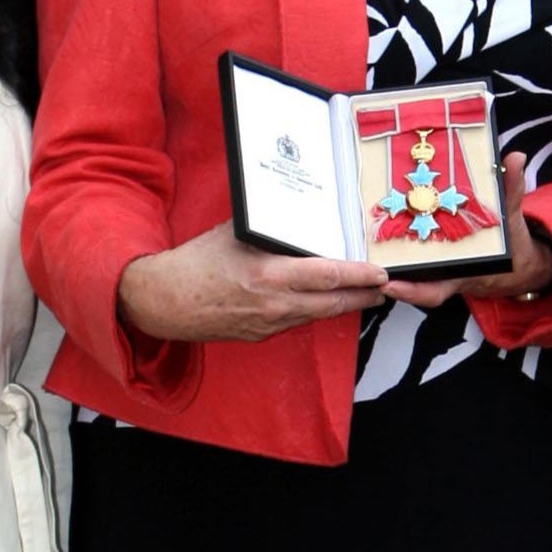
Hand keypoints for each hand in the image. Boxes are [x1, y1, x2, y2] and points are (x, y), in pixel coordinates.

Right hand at [116, 223, 387, 342]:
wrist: (165, 302)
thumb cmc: (198, 261)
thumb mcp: (236, 233)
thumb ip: (270, 229)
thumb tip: (299, 216)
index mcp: (269, 275)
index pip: (327, 277)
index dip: (358, 276)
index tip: (380, 272)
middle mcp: (273, 305)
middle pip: (332, 303)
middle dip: (363, 295)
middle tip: (386, 286)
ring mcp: (268, 324)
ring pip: (318, 316)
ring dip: (344, 305)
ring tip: (366, 294)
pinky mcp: (260, 336)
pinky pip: (298, 322)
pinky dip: (317, 312)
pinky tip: (327, 302)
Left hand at [381, 152, 551, 309]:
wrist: (520, 264)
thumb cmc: (515, 244)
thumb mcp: (514, 217)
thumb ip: (513, 189)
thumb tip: (515, 159)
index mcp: (463, 272)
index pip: (434, 290)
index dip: (411, 290)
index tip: (391, 284)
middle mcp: (446, 274)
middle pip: (411, 283)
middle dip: (388, 276)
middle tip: (365, 264)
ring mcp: (437, 267)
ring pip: (408, 271)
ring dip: (386, 260)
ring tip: (363, 244)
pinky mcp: (432, 257)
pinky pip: (411, 257)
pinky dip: (395, 244)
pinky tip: (378, 227)